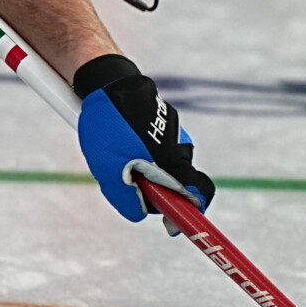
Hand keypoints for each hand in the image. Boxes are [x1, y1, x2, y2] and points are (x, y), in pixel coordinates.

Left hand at [72, 54, 213, 223]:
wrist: (106, 80)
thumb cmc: (110, 124)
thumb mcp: (109, 165)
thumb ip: (125, 194)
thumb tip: (140, 214)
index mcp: (175, 160)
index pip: (199, 194)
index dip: (191, 214)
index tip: (175, 226)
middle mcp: (180, 147)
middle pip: (174, 184)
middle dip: (151, 189)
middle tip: (122, 179)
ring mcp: (173, 134)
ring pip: (160, 166)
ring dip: (139, 168)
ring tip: (113, 151)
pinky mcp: (161, 124)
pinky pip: (152, 150)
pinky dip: (136, 151)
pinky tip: (115, 138)